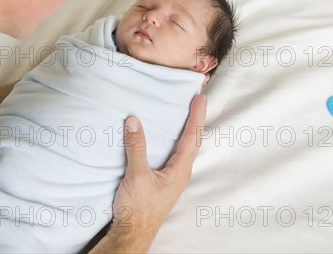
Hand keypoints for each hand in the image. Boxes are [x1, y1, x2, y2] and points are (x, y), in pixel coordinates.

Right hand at [90, 94, 207, 252]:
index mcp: (179, 170)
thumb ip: (136, 148)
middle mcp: (179, 172)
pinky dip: (172, 140)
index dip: (196, 116)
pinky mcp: (161, 179)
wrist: (132, 233)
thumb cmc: (138, 209)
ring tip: (186, 113)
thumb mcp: (136, 175)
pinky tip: (165, 137)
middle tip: (196, 100)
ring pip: (182, 148)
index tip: (200, 98)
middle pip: (192, 141)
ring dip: (185, 130)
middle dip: (195, 119)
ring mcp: (171, 177)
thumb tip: (134, 121)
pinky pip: (171, 154)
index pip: (192, 137)